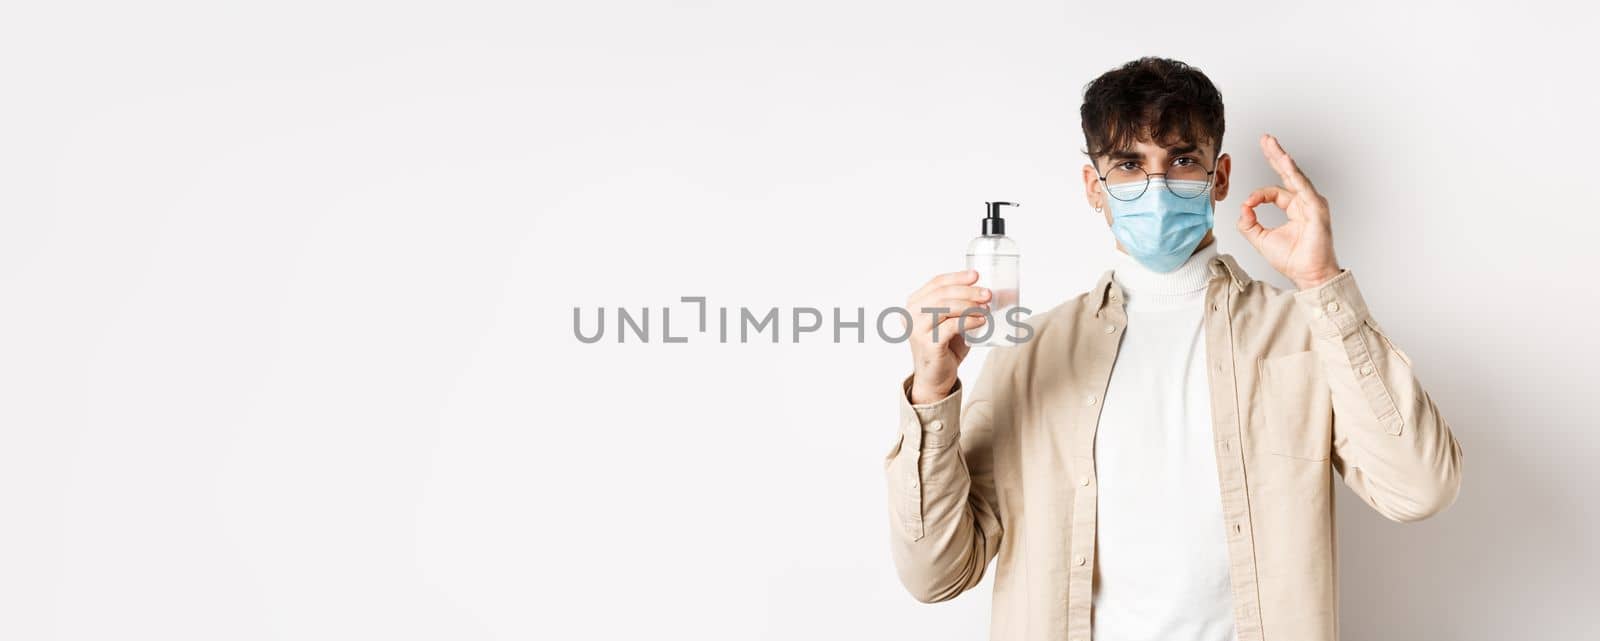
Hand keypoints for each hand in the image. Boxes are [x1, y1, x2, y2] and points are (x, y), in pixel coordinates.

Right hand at [904, 270, 990, 403]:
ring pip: (945, 307)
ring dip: (969, 305)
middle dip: (967, 291)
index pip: (936, 283)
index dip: (957, 277)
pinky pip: (952, 325)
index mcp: (913, 304)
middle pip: (942, 294)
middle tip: (987, 293)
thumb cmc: (944, 347)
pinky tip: (982, 321)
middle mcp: (911, 315)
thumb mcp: (951, 321)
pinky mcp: (928, 344)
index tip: (976, 275)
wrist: (934, 378)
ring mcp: (917, 329)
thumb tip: (988, 291)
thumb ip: (961, 305)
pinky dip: (969, 320)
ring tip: (986, 307)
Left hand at [1237, 133, 1342, 289]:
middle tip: (1265, 139)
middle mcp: (1304, 202)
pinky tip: (1285, 161)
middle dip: (1275, 155)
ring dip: (1282, 158)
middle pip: (1287, 173)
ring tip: (1271, 143)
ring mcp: (1312, 203)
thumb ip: (1248, 223)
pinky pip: (1303, 187)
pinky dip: (1294, 173)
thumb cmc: (1292, 259)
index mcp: (1294, 208)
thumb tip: (1242, 208)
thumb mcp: (1261, 239)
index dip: (1257, 196)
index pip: (1273, 191)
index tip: (1247, 205)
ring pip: (1295, 175)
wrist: (1308, 274)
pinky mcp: (1317, 209)